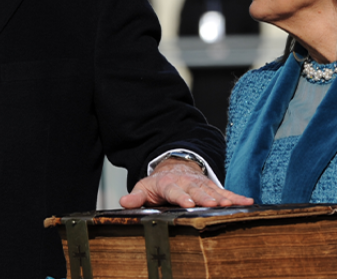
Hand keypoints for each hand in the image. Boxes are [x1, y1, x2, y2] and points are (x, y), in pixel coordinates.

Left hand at [119, 159, 254, 208]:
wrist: (172, 169)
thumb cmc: (158, 184)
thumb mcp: (144, 188)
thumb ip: (136, 197)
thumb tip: (124, 202)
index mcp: (169, 185)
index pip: (175, 191)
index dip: (181, 197)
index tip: (187, 203)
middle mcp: (187, 184)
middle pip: (197, 191)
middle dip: (205, 197)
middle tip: (214, 204)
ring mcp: (201, 185)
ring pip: (213, 191)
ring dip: (223, 197)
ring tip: (232, 204)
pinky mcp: (212, 188)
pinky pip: (225, 192)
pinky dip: (236, 197)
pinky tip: (248, 202)